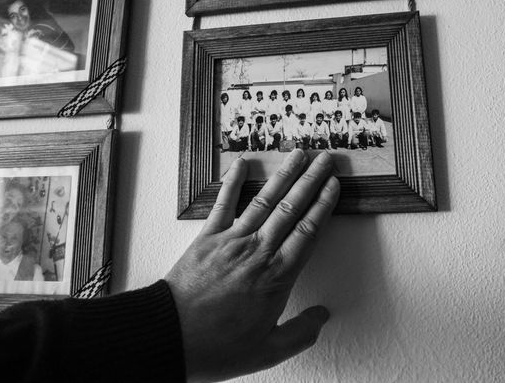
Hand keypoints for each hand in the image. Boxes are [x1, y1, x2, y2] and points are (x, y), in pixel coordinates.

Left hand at [166, 149, 339, 381]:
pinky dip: (233, 182)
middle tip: (326, 159)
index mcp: (278, 276)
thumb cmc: (217, 346)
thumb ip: (300, 333)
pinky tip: (243, 164)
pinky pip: (223, 204)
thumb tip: (322, 316)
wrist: (170, 336)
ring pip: (264, 201)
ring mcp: (232, 241)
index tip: (334, 185)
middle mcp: (259, 251)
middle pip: (291, 208)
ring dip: (283, 175)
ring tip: (298, 154)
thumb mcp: (267, 351)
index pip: (308, 231)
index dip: (324, 205)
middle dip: (311, 180)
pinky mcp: (207, 238)